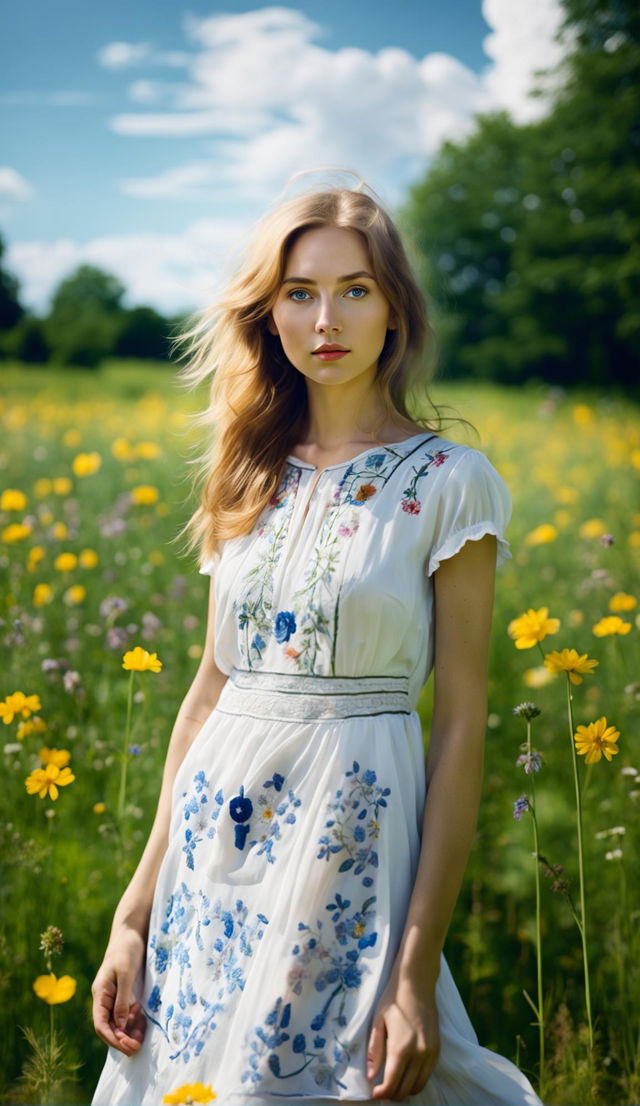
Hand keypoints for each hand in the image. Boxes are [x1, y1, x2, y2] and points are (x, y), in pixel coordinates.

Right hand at [91, 928, 146, 1056]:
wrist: (131, 933)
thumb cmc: (126, 950)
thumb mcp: (126, 974)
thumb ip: (122, 999)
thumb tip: (120, 1025)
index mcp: (100, 993)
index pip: (100, 1024)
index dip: (112, 1038)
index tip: (127, 1046)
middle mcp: (104, 998)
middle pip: (109, 1026)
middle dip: (122, 1039)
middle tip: (137, 1047)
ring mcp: (113, 997)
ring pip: (118, 1023)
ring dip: (129, 1032)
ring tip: (142, 1037)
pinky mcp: (123, 994)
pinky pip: (126, 1014)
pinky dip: (134, 1021)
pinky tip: (142, 1021)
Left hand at [367, 966, 439, 1100]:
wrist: (417, 982)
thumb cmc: (393, 999)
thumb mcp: (378, 1022)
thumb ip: (374, 1051)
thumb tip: (371, 1076)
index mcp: (401, 1048)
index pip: (392, 1084)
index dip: (381, 1093)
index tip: (373, 1093)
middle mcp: (419, 1054)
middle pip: (406, 1089)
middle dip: (392, 1094)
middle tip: (381, 1089)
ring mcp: (431, 1052)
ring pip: (419, 1085)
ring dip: (405, 1090)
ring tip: (393, 1084)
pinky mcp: (438, 1048)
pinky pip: (428, 1074)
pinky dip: (417, 1080)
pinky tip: (406, 1074)